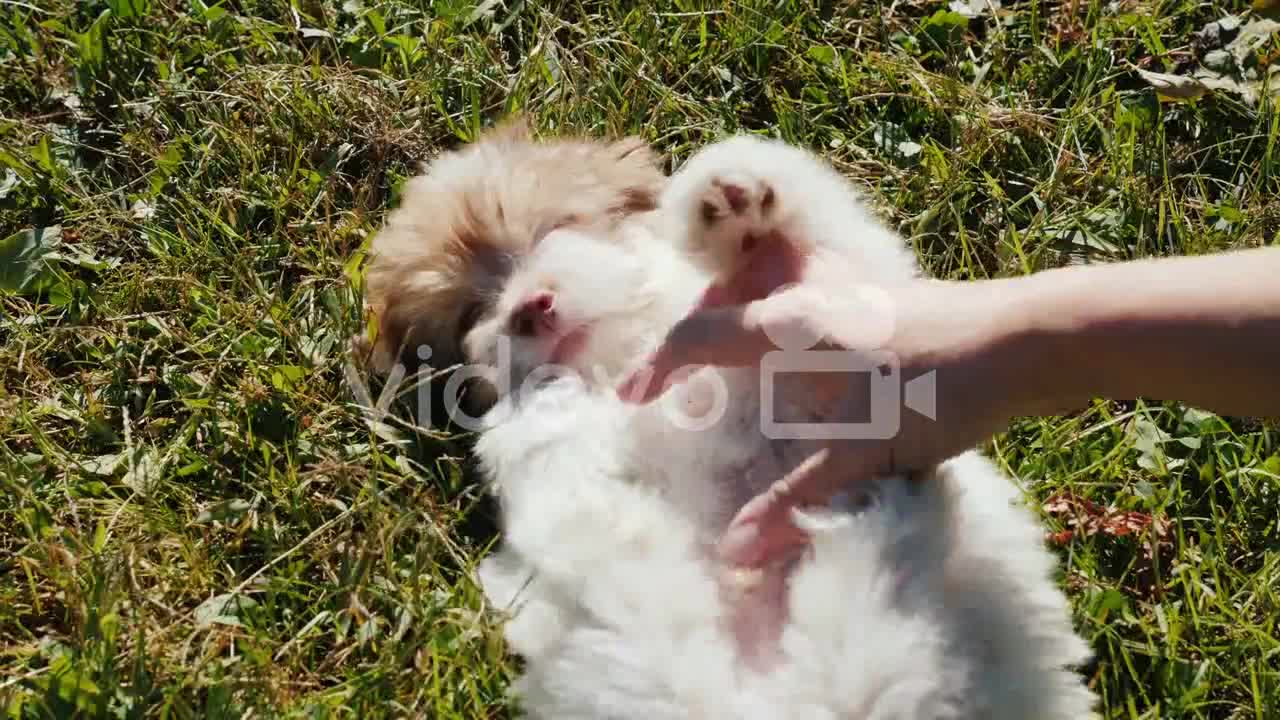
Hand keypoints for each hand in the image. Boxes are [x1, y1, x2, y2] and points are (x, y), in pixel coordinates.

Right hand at [617, 250, 1030, 567]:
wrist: (1029, 340)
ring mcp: (848, 295)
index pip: (698, 336)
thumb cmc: (935, 389)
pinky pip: (808, 318)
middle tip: (675, 390)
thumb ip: (794, 500)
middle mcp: (808, 299)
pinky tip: (812, 380)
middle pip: (727, 311)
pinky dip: (786, 347)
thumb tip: (734, 553)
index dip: (656, 368)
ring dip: (743, 345)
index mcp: (786, 325)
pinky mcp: (883, 306)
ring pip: (771, 311)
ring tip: (737, 386)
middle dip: (694, 349)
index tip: (630, 400)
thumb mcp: (861, 453)